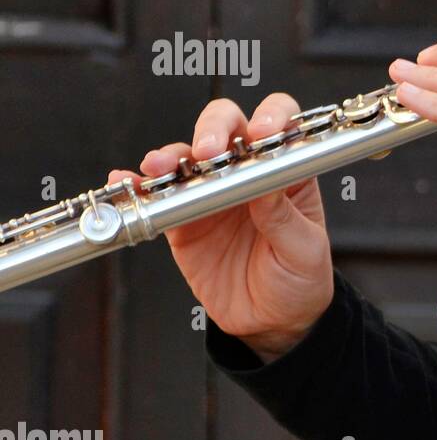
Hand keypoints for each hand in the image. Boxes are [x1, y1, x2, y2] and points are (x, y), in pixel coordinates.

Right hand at [107, 94, 333, 363]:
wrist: (271, 322)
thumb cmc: (300, 279)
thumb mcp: (304, 249)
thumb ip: (283, 216)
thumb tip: (263, 181)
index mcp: (286, 170)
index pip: (279, 124)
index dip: (270, 117)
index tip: (261, 132)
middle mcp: (246, 172)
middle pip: (226, 126)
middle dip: (213, 129)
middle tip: (209, 152)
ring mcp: (212, 192)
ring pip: (186, 156)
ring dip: (171, 155)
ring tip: (161, 168)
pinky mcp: (184, 219)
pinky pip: (158, 195)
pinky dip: (140, 185)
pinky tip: (129, 182)